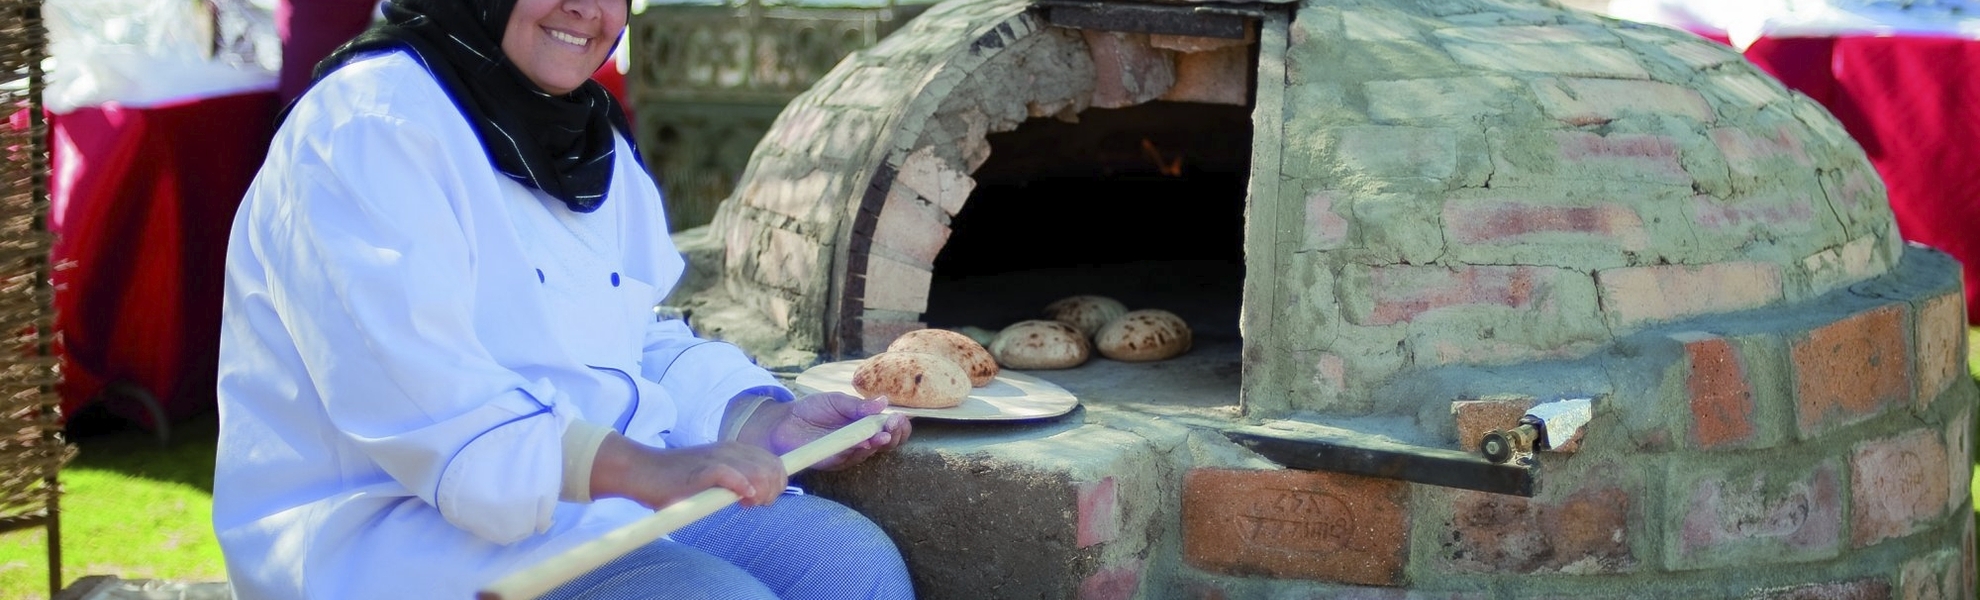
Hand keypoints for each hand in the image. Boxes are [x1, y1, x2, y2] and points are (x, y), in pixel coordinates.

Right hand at [590, 435, 786, 507]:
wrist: (643, 471)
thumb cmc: (676, 481)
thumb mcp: (713, 479)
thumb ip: (734, 483)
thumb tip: (756, 495)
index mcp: (735, 451)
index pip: (775, 463)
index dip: (778, 483)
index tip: (764, 500)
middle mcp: (730, 450)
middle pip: (772, 468)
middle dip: (773, 491)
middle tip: (754, 505)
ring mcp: (716, 458)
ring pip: (758, 471)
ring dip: (761, 492)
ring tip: (746, 504)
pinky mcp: (700, 470)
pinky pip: (729, 474)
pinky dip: (741, 486)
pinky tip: (743, 498)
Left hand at [758, 392, 910, 470]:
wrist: (783, 422)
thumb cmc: (811, 410)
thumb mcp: (836, 401)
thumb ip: (858, 405)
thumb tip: (883, 402)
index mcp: (865, 422)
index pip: (890, 427)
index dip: (899, 424)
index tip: (900, 416)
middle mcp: (862, 439)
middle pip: (888, 442)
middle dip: (895, 434)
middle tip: (894, 425)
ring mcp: (850, 451)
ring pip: (873, 451)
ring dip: (881, 442)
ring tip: (883, 433)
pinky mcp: (836, 461)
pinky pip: (852, 457)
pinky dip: (861, 450)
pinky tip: (866, 443)